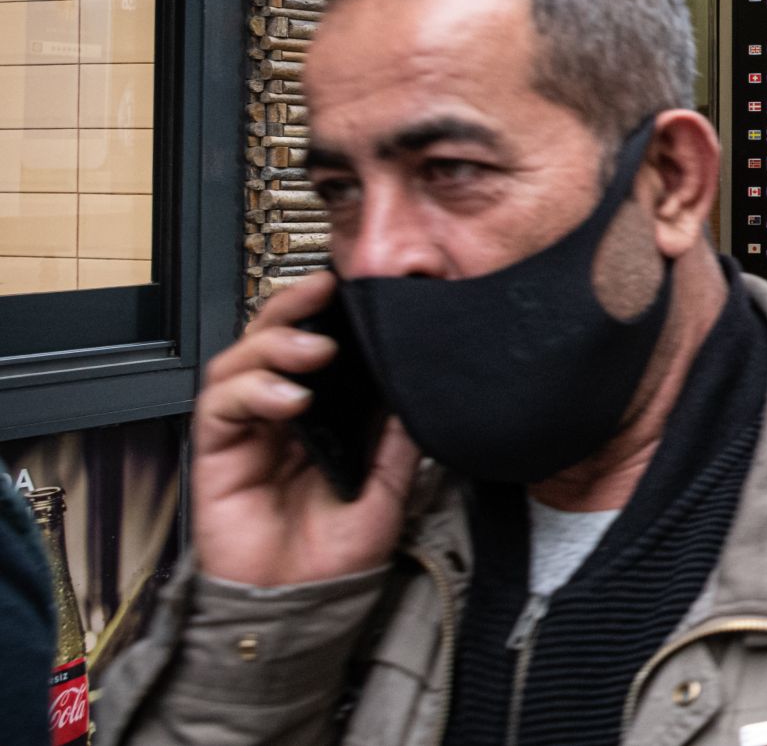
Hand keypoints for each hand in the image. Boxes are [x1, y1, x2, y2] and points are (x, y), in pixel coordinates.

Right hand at [193, 272, 418, 586]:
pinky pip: (219, 405)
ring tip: (314, 351)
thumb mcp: (389, 487)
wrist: (302, 608)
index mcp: (322, 415)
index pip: (317, 346)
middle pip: (272, 339)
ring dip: (275, 344)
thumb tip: (419, 383)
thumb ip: (398, 436)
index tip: (356, 289)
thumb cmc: (338, 555)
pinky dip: (252, 391)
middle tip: (323, 292)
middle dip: (294, 308)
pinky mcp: (215, 453)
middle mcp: (280, 415)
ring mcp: (246, 431)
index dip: (329, 314)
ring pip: (240, 360)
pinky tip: (288, 400)